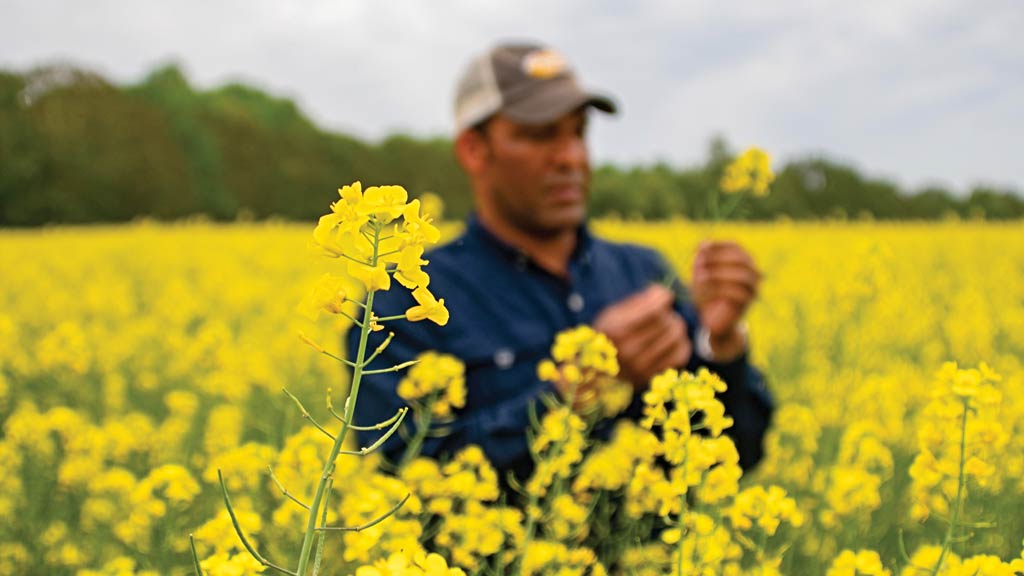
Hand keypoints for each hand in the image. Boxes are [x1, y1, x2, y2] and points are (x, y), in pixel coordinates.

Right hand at [593, 285, 691, 390]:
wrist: (598, 373)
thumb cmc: (607, 336)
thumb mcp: (612, 314)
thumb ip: (637, 302)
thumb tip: (664, 293)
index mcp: (616, 331)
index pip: (654, 310)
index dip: (663, 298)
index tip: (662, 296)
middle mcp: (629, 351)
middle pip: (667, 322)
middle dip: (667, 313)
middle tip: (660, 314)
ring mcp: (643, 367)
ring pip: (676, 337)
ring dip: (674, 326)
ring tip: (665, 326)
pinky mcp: (654, 376)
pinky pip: (681, 354)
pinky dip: (680, 344)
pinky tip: (670, 341)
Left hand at [692, 241, 760, 356]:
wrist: (712, 320)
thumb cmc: (707, 294)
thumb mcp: (700, 274)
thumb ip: (701, 259)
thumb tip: (703, 244)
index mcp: (742, 263)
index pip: (736, 247)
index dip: (719, 245)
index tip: (701, 247)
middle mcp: (752, 274)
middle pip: (741, 259)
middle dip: (718, 258)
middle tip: (699, 263)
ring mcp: (752, 289)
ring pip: (743, 276)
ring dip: (718, 274)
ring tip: (699, 277)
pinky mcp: (746, 305)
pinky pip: (738, 294)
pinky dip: (719, 290)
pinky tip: (704, 292)